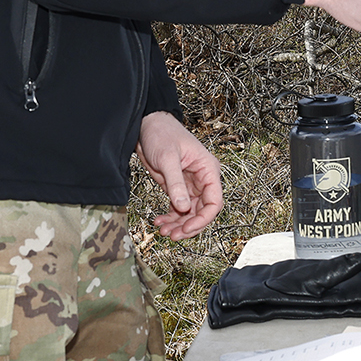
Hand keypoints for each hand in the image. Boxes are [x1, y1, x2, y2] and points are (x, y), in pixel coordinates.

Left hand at [136, 111, 222, 238]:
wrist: (147, 125)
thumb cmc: (161, 133)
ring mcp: (190, 184)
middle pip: (202, 211)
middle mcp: (202, 179)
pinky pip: (178, 208)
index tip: (187, 228)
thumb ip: (176, 184)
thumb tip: (183, 208)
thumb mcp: (168, 158)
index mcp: (208, 169)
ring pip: (190, 213)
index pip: (214, 202)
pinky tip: (159, 221)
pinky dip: (170, 217)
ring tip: (163, 230)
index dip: (203, 219)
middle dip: (188, 225)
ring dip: (178, 224)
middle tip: (172, 235)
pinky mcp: (177, 187)